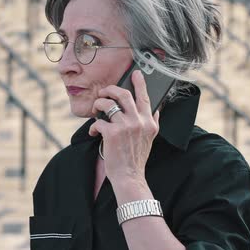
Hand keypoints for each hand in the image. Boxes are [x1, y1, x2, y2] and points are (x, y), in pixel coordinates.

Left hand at [89, 70, 159, 184]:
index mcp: (149, 122)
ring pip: (108, 104)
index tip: (136, 73)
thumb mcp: (150, 139)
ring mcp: (126, 126)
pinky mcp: (112, 133)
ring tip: (96, 110)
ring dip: (98, 105)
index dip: (140, 83)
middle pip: (124, 94)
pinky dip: (94, 126)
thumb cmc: (136, 158)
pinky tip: (94, 132)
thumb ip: (153, 122)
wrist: (129, 176)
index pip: (145, 97)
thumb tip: (156, 110)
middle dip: (110, 89)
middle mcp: (139, 121)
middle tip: (104, 92)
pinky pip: (98, 121)